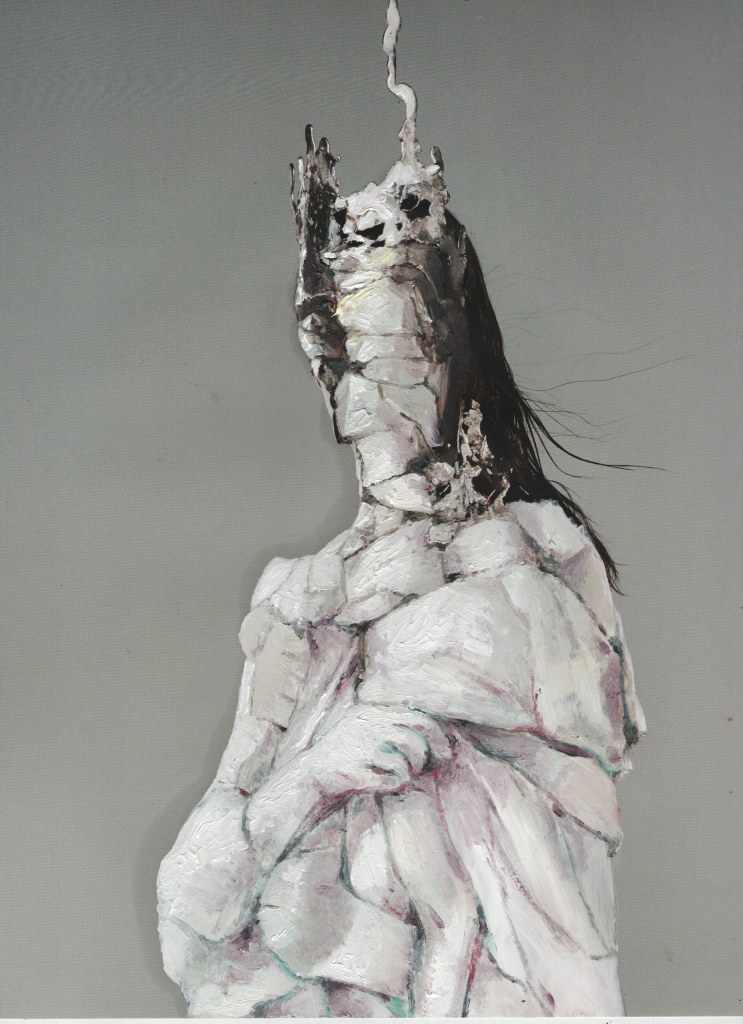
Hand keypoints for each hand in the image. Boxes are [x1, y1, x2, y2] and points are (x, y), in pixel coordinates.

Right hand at [305, 703, 451, 797]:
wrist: (308, 778)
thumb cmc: (345, 756)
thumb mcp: (364, 729)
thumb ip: (393, 726)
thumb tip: (439, 737)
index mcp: (369, 713)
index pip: (415, 717)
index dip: (437, 736)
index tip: (446, 752)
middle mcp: (366, 726)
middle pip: (413, 737)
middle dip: (427, 754)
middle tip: (430, 766)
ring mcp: (359, 748)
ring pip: (405, 759)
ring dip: (410, 771)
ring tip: (400, 775)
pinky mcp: (355, 771)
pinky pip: (392, 779)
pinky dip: (396, 784)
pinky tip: (386, 784)